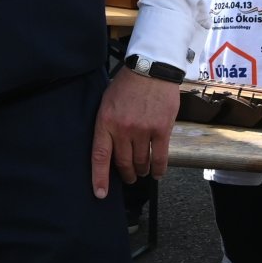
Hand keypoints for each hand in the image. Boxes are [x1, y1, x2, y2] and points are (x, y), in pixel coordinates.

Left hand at [90, 68, 178, 197]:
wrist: (151, 68)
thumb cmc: (127, 84)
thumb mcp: (107, 102)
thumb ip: (107, 124)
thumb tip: (109, 148)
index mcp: (105, 121)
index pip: (100, 156)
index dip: (100, 178)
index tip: (100, 193)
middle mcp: (123, 129)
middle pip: (123, 162)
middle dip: (126, 174)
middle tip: (129, 177)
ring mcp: (143, 130)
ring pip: (141, 162)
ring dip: (141, 171)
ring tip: (142, 172)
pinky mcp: (161, 129)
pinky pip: (160, 157)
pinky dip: (159, 169)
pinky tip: (157, 173)